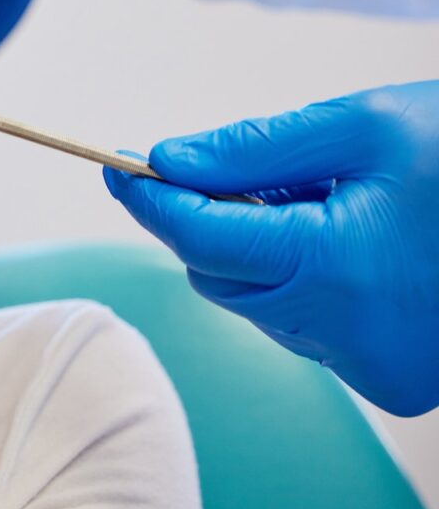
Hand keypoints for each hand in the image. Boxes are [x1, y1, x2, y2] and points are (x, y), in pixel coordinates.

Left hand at [104, 81, 438, 415]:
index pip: (198, 236)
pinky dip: (301, 283)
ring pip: (258, 304)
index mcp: (334, 268)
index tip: (116, 167)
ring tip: (318, 198)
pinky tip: (345, 238)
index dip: (150, 199)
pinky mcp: (392, 380)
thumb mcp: (359, 127)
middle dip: (210, 220)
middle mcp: (346, 335)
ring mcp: (371, 367)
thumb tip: (165, 162)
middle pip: (220, 276)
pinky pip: (306, 328)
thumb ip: (251, 150)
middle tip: (228, 168)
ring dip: (259, 250)